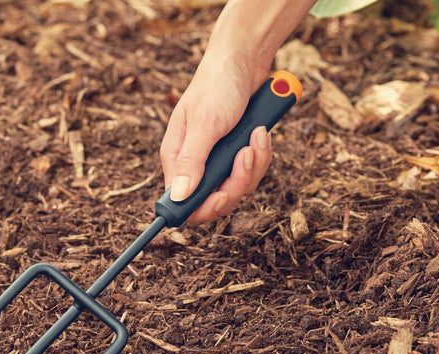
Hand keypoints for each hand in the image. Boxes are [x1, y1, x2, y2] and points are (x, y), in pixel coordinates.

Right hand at [159, 58, 273, 222]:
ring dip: (254, 165)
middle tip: (246, 154)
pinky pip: (253, 171)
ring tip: (257, 135)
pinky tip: (261, 133)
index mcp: (176, 158)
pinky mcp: (237, 154)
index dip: (203, 208)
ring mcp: (218, 160)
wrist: (242, 61)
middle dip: (238, 182)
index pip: (183, 202)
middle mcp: (195, 164)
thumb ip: (191, 161)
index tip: (222, 197)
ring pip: (239, 187)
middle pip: (216, 200)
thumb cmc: (217, 86)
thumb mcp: (205, 124)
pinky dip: (261, 154)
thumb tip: (178, 197)